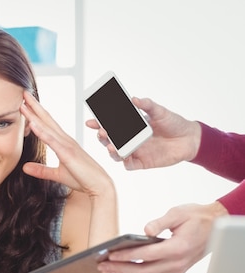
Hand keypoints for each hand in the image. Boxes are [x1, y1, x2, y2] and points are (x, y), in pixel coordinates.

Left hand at [20, 91, 112, 196]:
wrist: (98, 186)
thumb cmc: (82, 178)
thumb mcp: (56, 174)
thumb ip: (41, 170)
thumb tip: (25, 167)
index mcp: (63, 142)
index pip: (47, 124)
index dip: (35, 113)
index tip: (24, 103)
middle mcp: (65, 139)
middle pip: (46, 119)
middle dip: (34, 106)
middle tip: (23, 93)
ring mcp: (67, 144)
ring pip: (47, 126)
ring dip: (34, 115)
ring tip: (23, 103)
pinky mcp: (67, 153)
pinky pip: (52, 141)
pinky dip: (42, 132)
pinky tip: (32, 124)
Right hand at [86, 97, 201, 169]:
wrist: (189, 139)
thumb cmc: (174, 123)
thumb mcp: (160, 111)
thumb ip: (147, 105)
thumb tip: (135, 99)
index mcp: (130, 126)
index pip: (110, 125)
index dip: (99, 124)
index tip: (92, 122)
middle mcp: (129, 139)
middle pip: (109, 140)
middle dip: (102, 136)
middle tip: (101, 132)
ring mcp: (135, 151)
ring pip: (115, 153)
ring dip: (110, 150)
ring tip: (110, 146)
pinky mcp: (142, 162)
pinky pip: (128, 164)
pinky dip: (124, 161)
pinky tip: (124, 156)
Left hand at [97, 202, 227, 272]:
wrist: (216, 226)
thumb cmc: (197, 218)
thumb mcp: (178, 213)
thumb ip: (160, 222)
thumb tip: (145, 231)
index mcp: (178, 248)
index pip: (147, 255)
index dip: (126, 256)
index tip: (110, 256)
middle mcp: (178, 263)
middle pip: (143, 271)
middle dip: (120, 270)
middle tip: (102, 266)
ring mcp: (177, 269)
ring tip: (107, 269)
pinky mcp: (176, 271)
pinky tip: (123, 268)